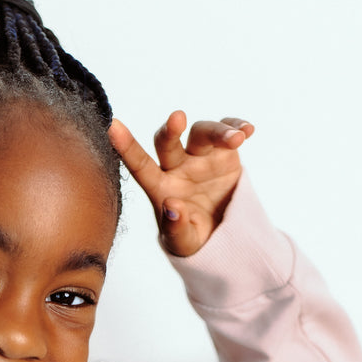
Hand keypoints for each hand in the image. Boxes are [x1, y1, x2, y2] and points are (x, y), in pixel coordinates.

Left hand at [108, 112, 254, 257]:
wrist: (221, 235)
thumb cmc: (192, 238)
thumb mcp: (183, 243)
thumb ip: (176, 228)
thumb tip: (171, 206)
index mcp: (160, 187)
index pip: (140, 166)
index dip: (126, 147)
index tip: (113, 126)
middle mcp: (177, 166)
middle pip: (169, 142)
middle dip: (171, 130)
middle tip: (177, 118)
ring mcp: (200, 157)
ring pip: (203, 132)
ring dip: (219, 132)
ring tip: (237, 140)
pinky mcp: (224, 153)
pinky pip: (230, 132)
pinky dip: (238, 127)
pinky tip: (248, 131)